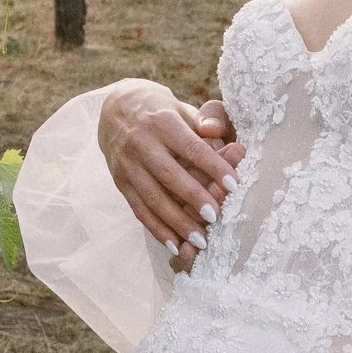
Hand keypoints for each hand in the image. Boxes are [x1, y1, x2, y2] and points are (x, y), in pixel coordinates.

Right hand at [97, 80, 241, 272]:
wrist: (117, 109)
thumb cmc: (163, 112)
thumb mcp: (183, 107)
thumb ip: (205, 120)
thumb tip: (216, 133)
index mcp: (162, 121)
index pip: (191, 147)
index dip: (212, 166)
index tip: (234, 184)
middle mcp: (141, 143)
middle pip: (169, 175)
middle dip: (193, 198)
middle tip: (215, 217)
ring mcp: (127, 164)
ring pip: (152, 198)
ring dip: (176, 222)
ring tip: (200, 240)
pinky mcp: (120, 181)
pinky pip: (138, 209)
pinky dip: (157, 229)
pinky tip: (174, 245)